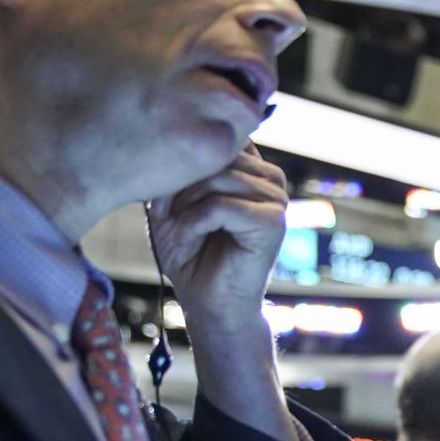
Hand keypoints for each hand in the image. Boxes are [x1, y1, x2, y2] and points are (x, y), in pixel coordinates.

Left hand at [149, 143, 287, 331]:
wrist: (208, 302)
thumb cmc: (190, 254)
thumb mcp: (174, 203)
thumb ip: (179, 170)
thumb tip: (169, 138)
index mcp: (252, 168)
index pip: (218, 138)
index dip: (183, 162)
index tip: (162, 196)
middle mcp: (270, 177)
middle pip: (215, 156)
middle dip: (179, 186)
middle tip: (163, 217)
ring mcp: (277, 199)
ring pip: (217, 179)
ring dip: (185, 207)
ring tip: (176, 232)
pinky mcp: (274, 222)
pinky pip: (221, 206)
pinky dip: (194, 224)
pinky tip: (188, 240)